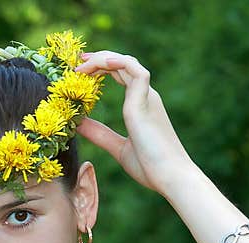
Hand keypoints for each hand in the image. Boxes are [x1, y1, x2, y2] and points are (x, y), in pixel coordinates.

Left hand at [75, 51, 193, 194]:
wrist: (170, 177)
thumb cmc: (151, 166)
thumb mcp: (118, 147)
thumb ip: (99, 134)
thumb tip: (78, 124)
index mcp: (141, 105)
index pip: (122, 75)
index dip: (102, 68)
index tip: (81, 71)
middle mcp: (146, 96)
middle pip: (122, 64)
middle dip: (99, 58)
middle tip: (77, 61)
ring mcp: (147, 97)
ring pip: (126, 62)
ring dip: (103, 58)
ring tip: (81, 64)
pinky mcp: (145, 101)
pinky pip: (134, 69)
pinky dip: (117, 62)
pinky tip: (99, 64)